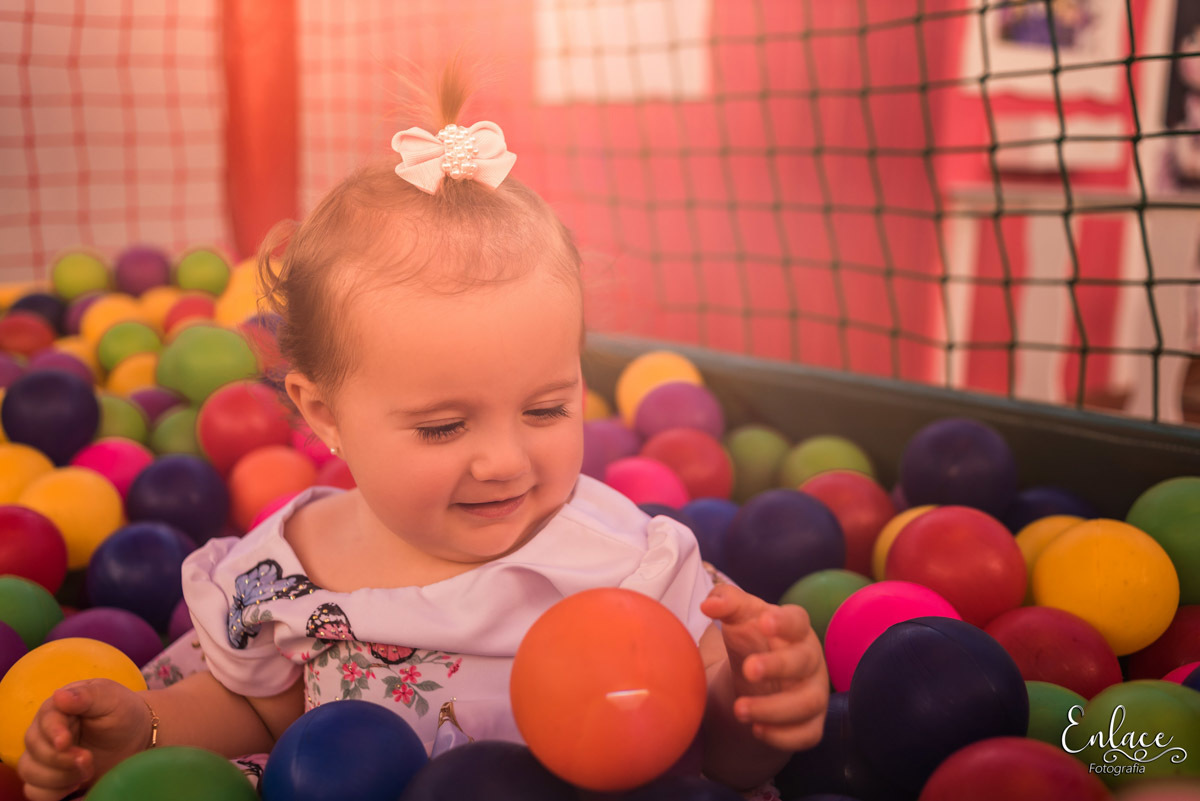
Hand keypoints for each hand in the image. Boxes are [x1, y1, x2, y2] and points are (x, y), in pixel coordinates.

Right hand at [17, 679, 151, 800]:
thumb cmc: (123, 713)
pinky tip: (76, 786)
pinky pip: (35, 792)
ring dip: (58, 778)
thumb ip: (88, 696)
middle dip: (61, 760)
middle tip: (88, 759)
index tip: (65, 743)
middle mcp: (44, 733)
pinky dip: (53, 794)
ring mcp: (44, 757)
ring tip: (87, 771)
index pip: (45, 721)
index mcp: (58, 708)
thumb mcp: (112, 698)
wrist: (135, 737)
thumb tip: (59, 695)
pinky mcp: (50, 778)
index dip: (53, 733)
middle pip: (34, 750)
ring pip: (30, 773)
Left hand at [700, 583, 827, 750]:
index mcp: (795, 629)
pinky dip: (784, 736)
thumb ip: (726, 603)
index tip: (764, 622)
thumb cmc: (752, 639)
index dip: (784, 622)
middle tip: (748, 670)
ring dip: (775, 708)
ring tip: (739, 710)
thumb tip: (709, 605)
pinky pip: (807, 734)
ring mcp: (814, 692)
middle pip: (804, 661)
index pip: (797, 620)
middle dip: (778, 666)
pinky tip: (757, 731)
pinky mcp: (811, 723)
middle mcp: (810, 659)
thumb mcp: (739, 618)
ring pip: (808, 702)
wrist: (758, 678)